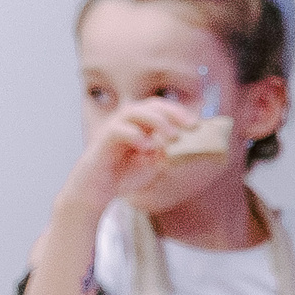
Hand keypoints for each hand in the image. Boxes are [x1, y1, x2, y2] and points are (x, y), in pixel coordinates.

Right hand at [59, 99, 194, 215]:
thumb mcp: (153, 163)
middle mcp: (126, 122)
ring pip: (133, 112)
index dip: (179, 112)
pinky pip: (117, 130)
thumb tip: (186, 144)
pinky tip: (147, 147)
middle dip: (172, 112)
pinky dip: (135, 136)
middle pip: (149, 104)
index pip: (160, 108)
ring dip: (156, 121)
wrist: (97, 190)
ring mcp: (113, 129)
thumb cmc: (124, 175)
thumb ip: (167, 152)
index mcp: (139, 124)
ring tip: (172, 137)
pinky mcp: (102, 141)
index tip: (196, 125)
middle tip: (190, 127)